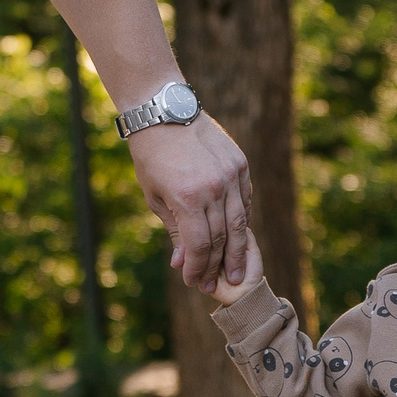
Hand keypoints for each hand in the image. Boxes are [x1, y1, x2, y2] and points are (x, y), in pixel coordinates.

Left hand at [129, 112, 258, 294]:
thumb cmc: (151, 156)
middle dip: (217, 265)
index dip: (197, 267)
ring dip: (237, 251)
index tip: (194, 282)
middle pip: (221, 238)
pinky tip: (237, 237)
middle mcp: (213, 187)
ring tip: (237, 271)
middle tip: (217, 285)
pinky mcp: (240, 164)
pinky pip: (245, 200)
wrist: (164, 111)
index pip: (199, 245)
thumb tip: (181, 262)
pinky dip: (241, 221)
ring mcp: (231, 175)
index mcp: (187, 197)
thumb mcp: (154, 196)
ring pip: (239, 222)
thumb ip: (173, 229)